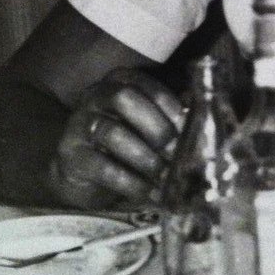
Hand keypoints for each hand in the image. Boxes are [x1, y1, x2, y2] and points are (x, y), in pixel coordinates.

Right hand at [47, 69, 185, 209]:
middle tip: (175, 152)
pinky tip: (148, 192)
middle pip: (125, 99)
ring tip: (165, 176)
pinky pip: (101, 166)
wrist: (81, 171)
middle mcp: (96, 96)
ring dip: (145, 157)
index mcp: (119, 82)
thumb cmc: (124, 142)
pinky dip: (130, 182)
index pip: (146, 85)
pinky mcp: (71, 156)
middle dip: (156, 126)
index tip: (189, 128)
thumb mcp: (145, 124)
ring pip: (112, 133)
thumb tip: (203, 121)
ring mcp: (79, 124)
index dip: (170, 106)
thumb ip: (169, 117)